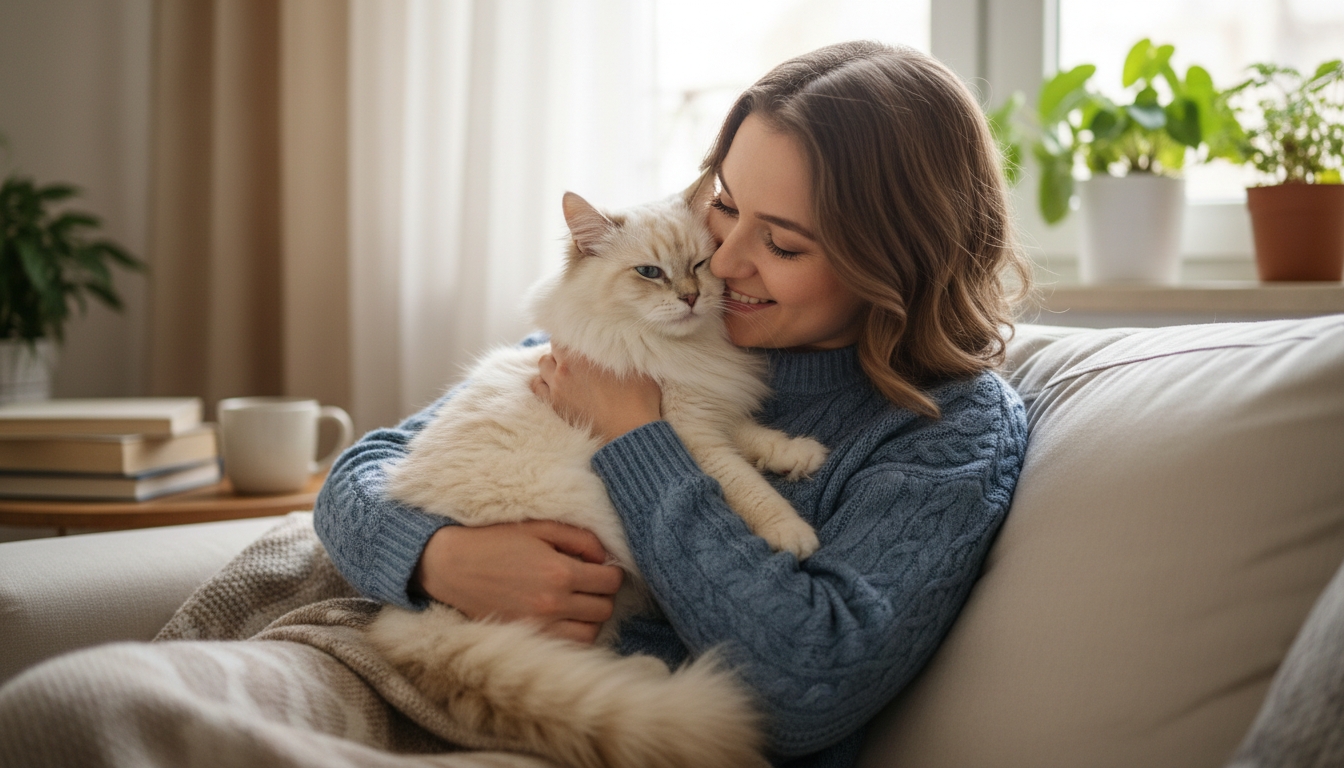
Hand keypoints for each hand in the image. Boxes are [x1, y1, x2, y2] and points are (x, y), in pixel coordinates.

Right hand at [414, 521, 624, 642]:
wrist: (450, 566)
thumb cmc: (494, 541)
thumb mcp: (539, 527)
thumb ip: (578, 538)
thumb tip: (604, 556)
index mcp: (560, 572)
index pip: (610, 581)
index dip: (611, 572)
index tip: (601, 567)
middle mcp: (553, 603)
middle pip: (605, 608)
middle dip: (603, 594)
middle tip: (590, 583)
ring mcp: (540, 625)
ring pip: (591, 633)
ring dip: (591, 617)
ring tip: (578, 602)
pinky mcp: (525, 637)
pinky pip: (567, 646)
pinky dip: (573, 634)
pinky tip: (564, 618)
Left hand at [531, 345, 661, 443]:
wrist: (629, 432)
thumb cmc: (638, 399)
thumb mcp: (638, 367)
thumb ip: (624, 351)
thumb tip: (623, 341)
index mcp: (586, 352)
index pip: (567, 334)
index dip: (574, 338)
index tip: (580, 344)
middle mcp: (567, 366)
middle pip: (554, 348)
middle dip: (563, 351)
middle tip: (576, 359)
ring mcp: (557, 386)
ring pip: (543, 364)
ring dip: (552, 365)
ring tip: (565, 371)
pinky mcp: (554, 404)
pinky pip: (537, 386)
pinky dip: (543, 382)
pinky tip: (554, 386)